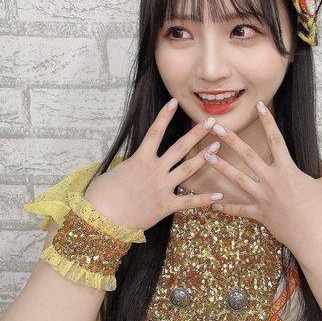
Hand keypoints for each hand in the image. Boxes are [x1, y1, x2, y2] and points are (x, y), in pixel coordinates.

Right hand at [83, 99, 222, 231]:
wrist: (102, 218)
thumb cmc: (102, 195)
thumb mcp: (115, 172)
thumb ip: (130, 165)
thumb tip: (133, 163)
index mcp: (140, 159)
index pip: (155, 132)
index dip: (164, 116)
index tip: (174, 102)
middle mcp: (154, 170)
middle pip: (180, 147)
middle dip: (196, 133)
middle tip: (211, 122)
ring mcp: (162, 187)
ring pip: (188, 169)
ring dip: (204, 157)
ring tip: (218, 146)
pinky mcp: (166, 206)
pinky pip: (189, 202)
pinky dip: (205, 199)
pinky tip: (219, 196)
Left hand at [204, 101, 321, 254]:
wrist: (316, 237)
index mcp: (288, 170)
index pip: (276, 140)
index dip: (267, 121)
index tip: (259, 106)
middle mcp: (272, 180)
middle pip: (248, 156)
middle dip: (231, 140)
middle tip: (215, 128)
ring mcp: (263, 197)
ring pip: (237, 179)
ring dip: (221, 167)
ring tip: (206, 156)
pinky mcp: (259, 214)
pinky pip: (240, 210)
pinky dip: (227, 207)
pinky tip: (213, 204)